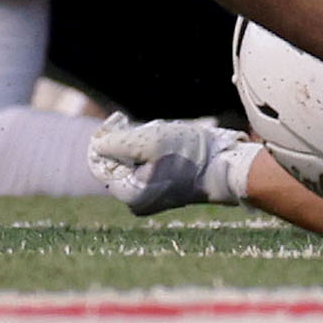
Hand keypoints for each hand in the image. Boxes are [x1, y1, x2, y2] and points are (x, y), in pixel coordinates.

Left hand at [89, 113, 259, 214]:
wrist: (225, 168)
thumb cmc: (188, 155)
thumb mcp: (147, 141)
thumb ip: (115, 142)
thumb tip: (96, 144)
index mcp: (130, 195)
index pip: (101, 163)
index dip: (106, 138)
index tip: (120, 120)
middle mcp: (138, 202)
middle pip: (119, 161)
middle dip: (131, 141)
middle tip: (151, 128)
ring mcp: (153, 197)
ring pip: (136, 160)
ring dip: (146, 143)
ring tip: (167, 136)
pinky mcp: (166, 189)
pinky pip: (151, 165)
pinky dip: (158, 150)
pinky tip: (175, 143)